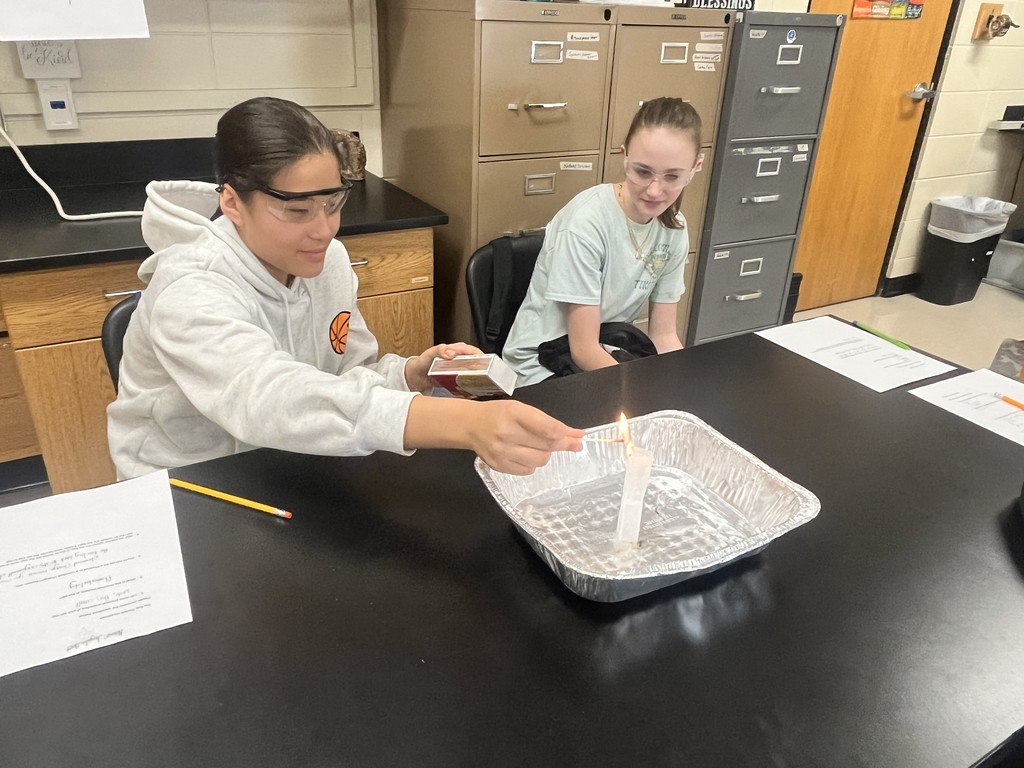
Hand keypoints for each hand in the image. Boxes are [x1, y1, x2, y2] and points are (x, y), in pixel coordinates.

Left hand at [405, 341, 481, 392]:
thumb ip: (440, 350)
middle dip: (484, 369)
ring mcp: (460, 368)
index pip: (474, 351)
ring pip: (474, 372)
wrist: (417, 375)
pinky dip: (470, 385)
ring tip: (483, 385)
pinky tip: (472, 391)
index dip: (482, 357)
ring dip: (479, 378)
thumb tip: (451, 353)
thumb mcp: (431, 353)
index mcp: (458, 349)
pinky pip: (467, 381)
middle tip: (488, 377)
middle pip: (477, 362)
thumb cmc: (424, 361)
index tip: (486, 364)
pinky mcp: (457, 378)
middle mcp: (461, 358)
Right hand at [466, 400, 583, 475]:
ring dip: (546, 454)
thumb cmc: (499, 414)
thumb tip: (577, 435)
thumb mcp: (521, 409)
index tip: (578, 435)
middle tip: (571, 443)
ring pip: (540, 460)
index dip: (566, 434)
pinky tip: (525, 453)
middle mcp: (506, 433)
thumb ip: (548, 422)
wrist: (471, 425)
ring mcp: (501, 452)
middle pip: (547, 446)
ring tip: (538, 446)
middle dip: (563, 444)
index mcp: (514, 413)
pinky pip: (528, 470)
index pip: (549, 428)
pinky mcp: (499, 466)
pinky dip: (532, 463)